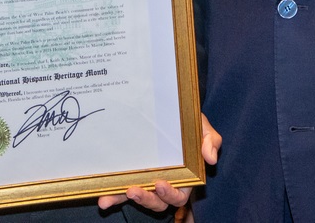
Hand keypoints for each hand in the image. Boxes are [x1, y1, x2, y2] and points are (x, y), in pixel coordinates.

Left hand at [95, 113, 220, 213]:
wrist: (173, 112)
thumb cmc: (190, 124)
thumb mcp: (203, 128)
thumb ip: (210, 141)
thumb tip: (210, 158)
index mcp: (185, 178)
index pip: (179, 195)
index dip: (170, 194)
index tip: (161, 184)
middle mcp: (165, 183)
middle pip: (158, 203)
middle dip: (146, 199)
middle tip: (134, 190)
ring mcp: (147, 181)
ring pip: (139, 198)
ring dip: (124, 201)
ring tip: (111, 198)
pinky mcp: (132, 176)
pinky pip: (122, 190)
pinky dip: (113, 197)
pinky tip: (103, 199)